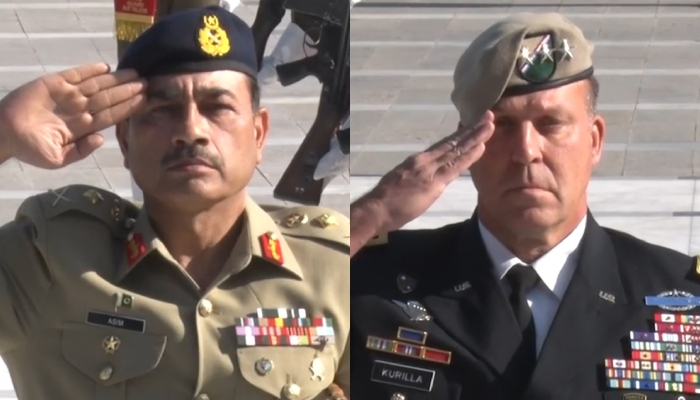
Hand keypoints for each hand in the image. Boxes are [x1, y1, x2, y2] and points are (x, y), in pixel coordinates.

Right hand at [0, 63, 145, 168]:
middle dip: (128, 91)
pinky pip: (76, 74)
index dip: (128, 108)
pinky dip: (90, 70)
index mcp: (83, 127)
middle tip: (147, 83)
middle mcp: (80, 109)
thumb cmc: (31, 149)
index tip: (145, 101)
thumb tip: (102, 139)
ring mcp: (68, 95)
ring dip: (116, 80)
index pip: (111, 115)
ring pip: (97, 85)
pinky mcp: (54, 83)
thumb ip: (81, 151)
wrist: (4, 132)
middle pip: (109, 98)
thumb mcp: (57, 159)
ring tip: (134, 74)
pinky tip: (106, 67)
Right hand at [364, 111, 494, 232]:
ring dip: (475, 137)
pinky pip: (455, 167)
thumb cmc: (386, 200)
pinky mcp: (432, 183)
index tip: (474, 124)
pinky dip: (469, 155)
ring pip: (457, 150)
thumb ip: (419, 176)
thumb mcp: (404, 181)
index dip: (460, 134)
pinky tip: (481, 146)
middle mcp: (425, 160)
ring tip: (490, 124)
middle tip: (489, 115)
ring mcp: (429, 170)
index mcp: (418, 160)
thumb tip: (429, 176)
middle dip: (472, 129)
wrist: (376, 209)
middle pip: (453, 142)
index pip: (444, 145)